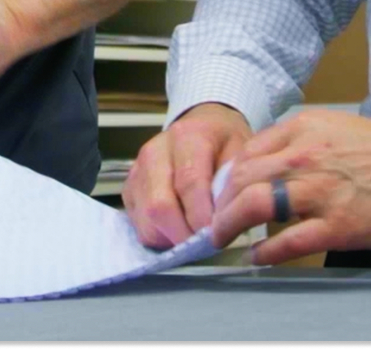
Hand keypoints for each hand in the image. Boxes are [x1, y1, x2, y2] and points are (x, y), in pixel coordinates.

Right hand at [124, 102, 251, 247]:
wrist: (202, 126)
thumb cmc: (224, 144)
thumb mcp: (242, 153)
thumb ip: (235, 184)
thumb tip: (224, 222)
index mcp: (187, 137)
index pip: (189, 182)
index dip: (201, 216)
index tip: (217, 236)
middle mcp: (155, 151)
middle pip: (158, 205)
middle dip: (183, 234)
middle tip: (205, 244)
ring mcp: (137, 170)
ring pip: (145, 219)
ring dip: (170, 238)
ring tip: (194, 237)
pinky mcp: (128, 188)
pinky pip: (138, 225)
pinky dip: (159, 236)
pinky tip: (179, 229)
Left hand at [210, 110, 370, 263]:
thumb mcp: (330, 127)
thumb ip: (295, 143)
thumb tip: (259, 168)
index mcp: (302, 129)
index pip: (246, 154)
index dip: (225, 179)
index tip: (218, 195)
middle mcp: (304, 157)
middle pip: (242, 180)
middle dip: (220, 204)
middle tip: (213, 222)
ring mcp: (320, 191)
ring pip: (255, 206)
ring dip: (230, 226)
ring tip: (223, 238)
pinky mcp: (338, 225)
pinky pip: (287, 241)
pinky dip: (264, 251)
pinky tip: (256, 256)